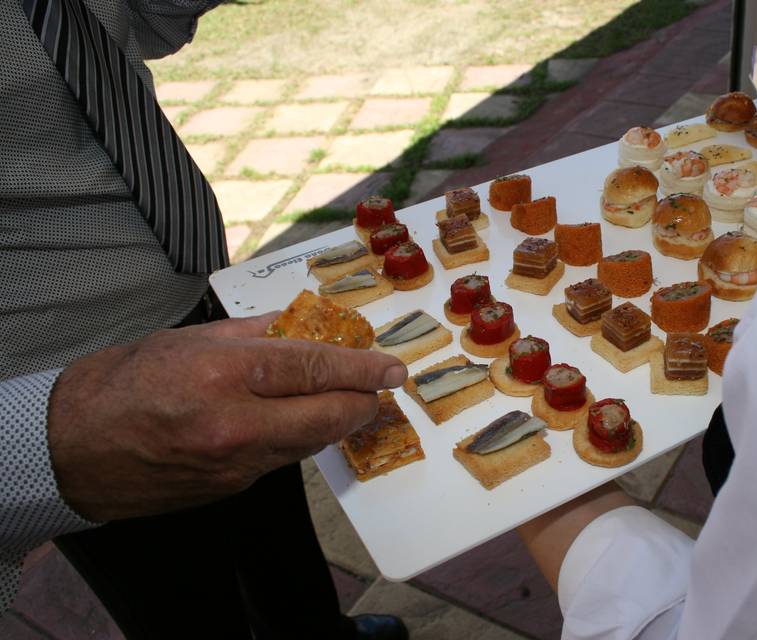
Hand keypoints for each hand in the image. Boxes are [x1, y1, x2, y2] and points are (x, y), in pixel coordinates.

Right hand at [46, 313, 406, 521]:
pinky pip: (285, 458)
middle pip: (332, 415)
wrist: (74, 448)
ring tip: (335, 395)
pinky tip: (290, 418)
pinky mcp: (234, 486)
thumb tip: (311, 326)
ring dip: (334, 418)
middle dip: (364, 400)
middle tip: (376, 386)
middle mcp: (237, 424)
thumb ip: (259, 332)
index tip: (392, 367)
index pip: (318, 367)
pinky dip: (298, 436)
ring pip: (315, 441)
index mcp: (226, 373)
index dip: (364, 367)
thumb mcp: (193, 338)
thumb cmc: (125, 383)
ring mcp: (237, 463)